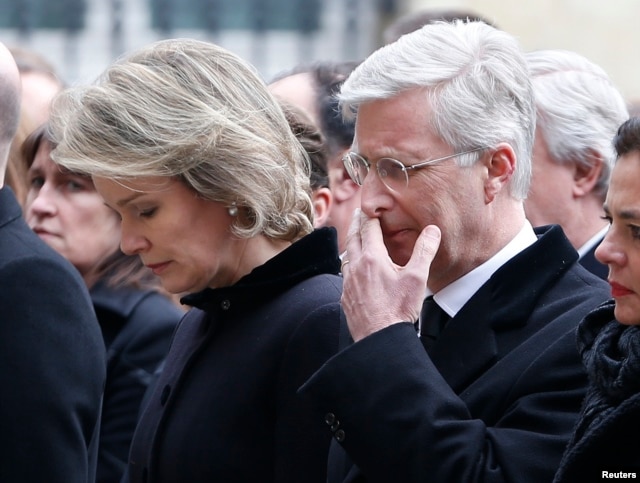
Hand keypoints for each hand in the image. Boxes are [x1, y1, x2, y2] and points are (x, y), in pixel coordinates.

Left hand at [341, 209, 441, 341]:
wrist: (380, 338)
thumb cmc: (398, 309)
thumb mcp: (417, 278)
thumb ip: (424, 251)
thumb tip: (432, 230)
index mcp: (372, 258)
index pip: (368, 229)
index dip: (369, 216)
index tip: (368, 207)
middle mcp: (356, 268)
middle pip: (353, 239)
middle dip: (356, 225)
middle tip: (359, 215)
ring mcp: (348, 283)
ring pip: (346, 256)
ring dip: (351, 244)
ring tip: (356, 239)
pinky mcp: (346, 297)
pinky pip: (344, 275)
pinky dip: (349, 265)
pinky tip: (354, 270)